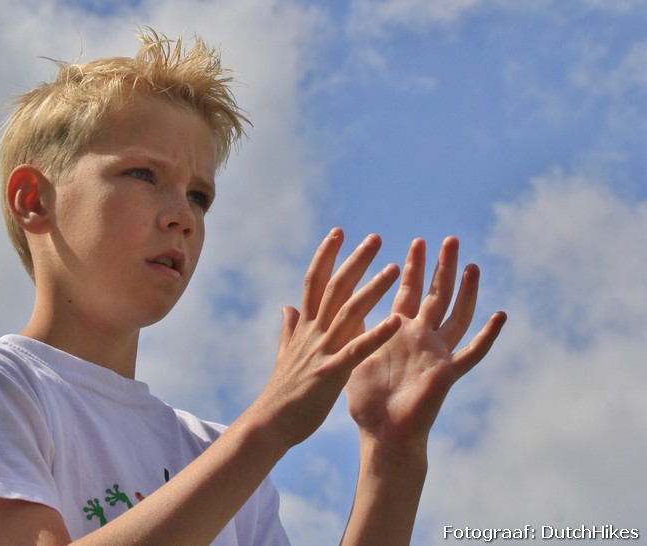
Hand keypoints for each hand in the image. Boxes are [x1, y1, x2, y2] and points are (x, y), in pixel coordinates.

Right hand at [255, 228, 401, 449]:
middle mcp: (312, 332)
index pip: (315, 281)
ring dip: (372, 289)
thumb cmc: (281, 391)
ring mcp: (321, 350)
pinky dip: (377, 334)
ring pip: (348, 312)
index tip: (339, 231)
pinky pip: (357, 349)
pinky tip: (398, 321)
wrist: (270, 423)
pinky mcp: (331, 372)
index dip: (326, 255)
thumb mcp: (285, 353)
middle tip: (376, 238)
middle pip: (334, 287)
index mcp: (304, 326)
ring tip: (395, 268)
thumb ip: (289, 328)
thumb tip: (286, 306)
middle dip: (355, 260)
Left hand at [346, 237, 505, 453]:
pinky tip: (500, 316)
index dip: (413, 268)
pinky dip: (487, 336)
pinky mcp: (446, 374)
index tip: (418, 242)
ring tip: (473, 265)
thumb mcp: (356, 354)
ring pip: (456, 316)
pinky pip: (471, 354)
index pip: (408, 292)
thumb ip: (354, 329)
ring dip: (466, 292)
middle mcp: (421, 338)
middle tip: (450, 239)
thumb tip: (339, 306)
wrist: (382, 435)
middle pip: (436, 295)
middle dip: (442, 268)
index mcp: (399, 332)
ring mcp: (436, 354)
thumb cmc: (368, 400)